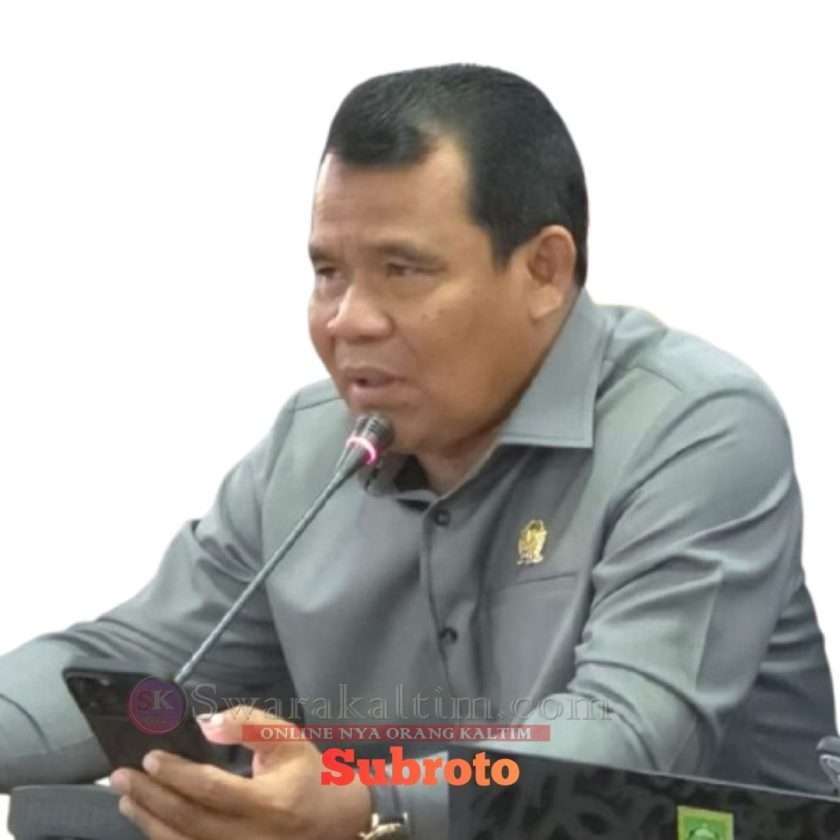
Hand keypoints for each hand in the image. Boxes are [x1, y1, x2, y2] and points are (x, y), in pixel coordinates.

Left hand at [109, 705, 371, 839]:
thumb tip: (206, 723)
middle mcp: (252, 837)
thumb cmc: (310, 774)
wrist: (335, 821)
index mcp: (270, 802)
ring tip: (126, 798)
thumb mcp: (288, 738)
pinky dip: (165, 838)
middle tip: (120, 776)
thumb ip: (249, 726)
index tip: (150, 757)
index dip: (178, 775)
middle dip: (151, 798)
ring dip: (149, 822)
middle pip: (190, 821)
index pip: (213, 790)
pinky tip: (149, 821)